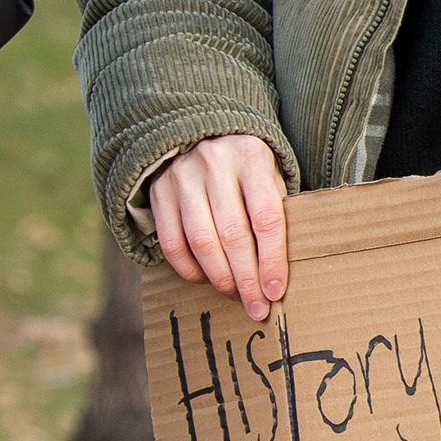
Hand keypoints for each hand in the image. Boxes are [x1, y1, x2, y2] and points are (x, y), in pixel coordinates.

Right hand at [146, 135, 289, 318]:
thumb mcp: (270, 174)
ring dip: (220, 278)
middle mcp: (215, 164)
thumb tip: (282, 268)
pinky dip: (189, 269)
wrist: (197, 133)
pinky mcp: (159, 192)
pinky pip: (172, 242)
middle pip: (232, 235)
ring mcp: (183, 177)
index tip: (275, 292)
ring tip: (235, 295)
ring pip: (201, 242)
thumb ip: (277, 210)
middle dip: (246, 279)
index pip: (266, 218)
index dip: (272, 260)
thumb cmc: (246, 166)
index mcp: (252, 158)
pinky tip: (206, 280)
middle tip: (256, 308)